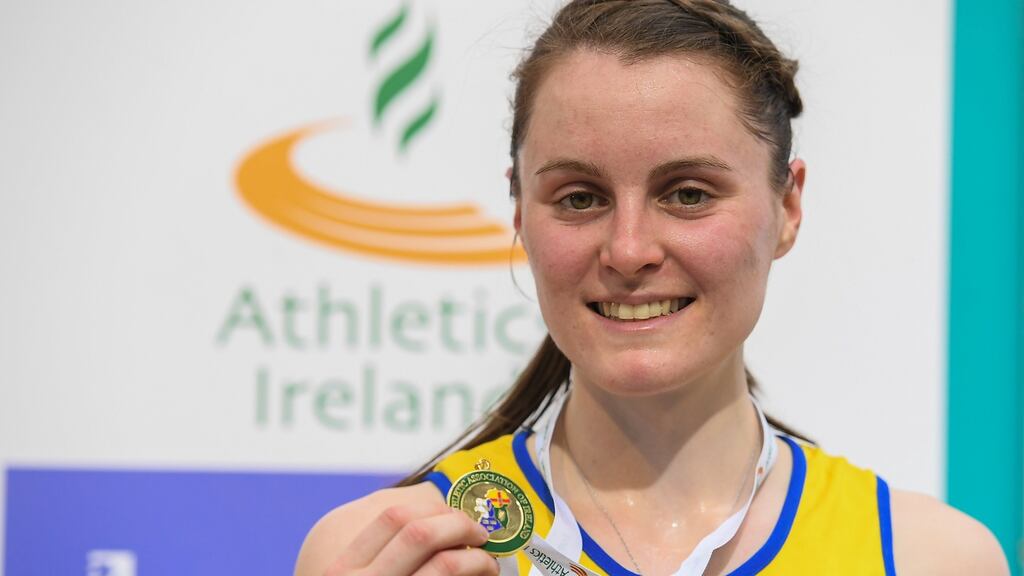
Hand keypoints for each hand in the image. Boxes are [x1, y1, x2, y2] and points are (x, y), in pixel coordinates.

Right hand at [323, 500, 500, 575]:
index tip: (454, 513)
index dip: (433, 509)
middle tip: (480, 531)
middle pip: (420, 533)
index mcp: (342, 566)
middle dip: (458, 525)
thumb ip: (377, 551)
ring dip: (476, 558)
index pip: (392, 516)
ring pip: (445, 564)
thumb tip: (430, 515)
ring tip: (489, 562)